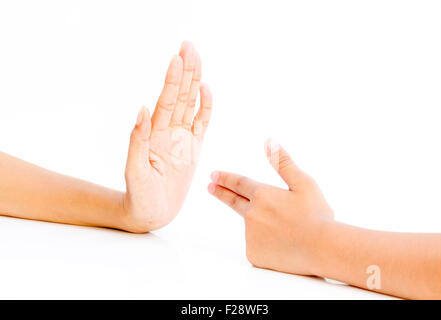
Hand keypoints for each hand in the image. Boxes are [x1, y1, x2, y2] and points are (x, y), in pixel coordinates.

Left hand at [123, 42, 212, 232]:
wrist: (150, 213)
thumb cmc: (139, 195)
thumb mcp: (135, 170)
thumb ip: (138, 140)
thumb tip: (142, 110)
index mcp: (154, 134)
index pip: (165, 102)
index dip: (171, 80)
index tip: (176, 58)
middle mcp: (168, 131)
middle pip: (179, 96)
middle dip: (184, 71)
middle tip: (188, 46)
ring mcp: (182, 138)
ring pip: (190, 104)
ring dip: (194, 82)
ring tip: (196, 58)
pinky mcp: (194, 148)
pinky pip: (202, 124)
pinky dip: (205, 107)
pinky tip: (206, 90)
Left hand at [208, 140, 332, 274]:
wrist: (323, 249)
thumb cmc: (316, 215)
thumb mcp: (303, 183)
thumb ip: (282, 163)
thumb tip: (268, 141)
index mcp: (262, 195)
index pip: (239, 183)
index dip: (225, 178)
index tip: (213, 175)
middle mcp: (252, 214)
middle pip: (233, 200)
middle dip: (221, 192)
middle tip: (210, 186)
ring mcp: (251, 236)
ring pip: (252, 227)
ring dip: (262, 225)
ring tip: (288, 230)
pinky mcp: (254, 255)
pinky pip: (257, 246)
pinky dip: (267, 244)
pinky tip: (284, 245)